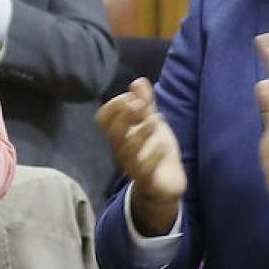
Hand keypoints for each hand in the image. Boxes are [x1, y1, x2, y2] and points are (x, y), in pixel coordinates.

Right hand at [95, 77, 186, 234]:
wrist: (165, 187)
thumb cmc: (155, 153)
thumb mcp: (152, 124)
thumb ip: (146, 104)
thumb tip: (138, 81)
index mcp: (120, 135)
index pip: (103, 119)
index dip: (114, 105)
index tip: (132, 96)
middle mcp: (121, 150)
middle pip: (113, 132)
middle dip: (126, 115)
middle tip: (142, 105)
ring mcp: (133, 166)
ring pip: (128, 150)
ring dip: (141, 132)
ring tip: (156, 120)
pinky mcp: (147, 180)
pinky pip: (145, 169)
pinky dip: (154, 155)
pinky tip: (163, 144)